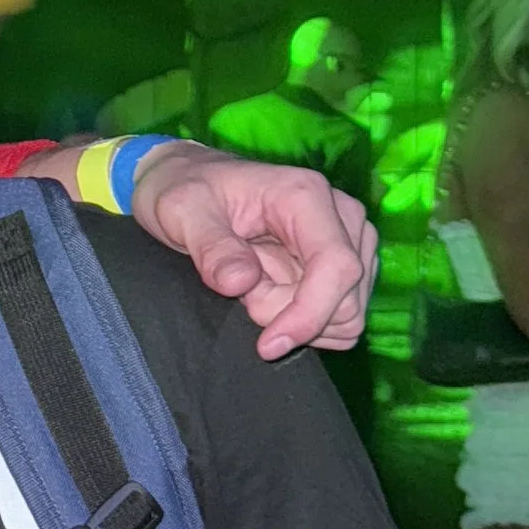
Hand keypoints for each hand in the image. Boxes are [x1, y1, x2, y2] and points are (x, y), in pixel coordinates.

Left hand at [130, 146, 376, 358]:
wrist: (190, 184)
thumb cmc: (185, 191)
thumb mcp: (181, 211)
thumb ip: (209, 247)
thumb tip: (241, 282)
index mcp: (306, 195)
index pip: (337, 266)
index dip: (310, 314)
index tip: (267, 345)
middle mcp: (341, 216)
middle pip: (345, 299)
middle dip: (289, 316)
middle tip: (242, 295)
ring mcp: (348, 242)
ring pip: (345, 314)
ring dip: (294, 317)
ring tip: (252, 288)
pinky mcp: (341, 265)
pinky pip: (339, 317)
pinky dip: (302, 319)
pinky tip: (269, 294)